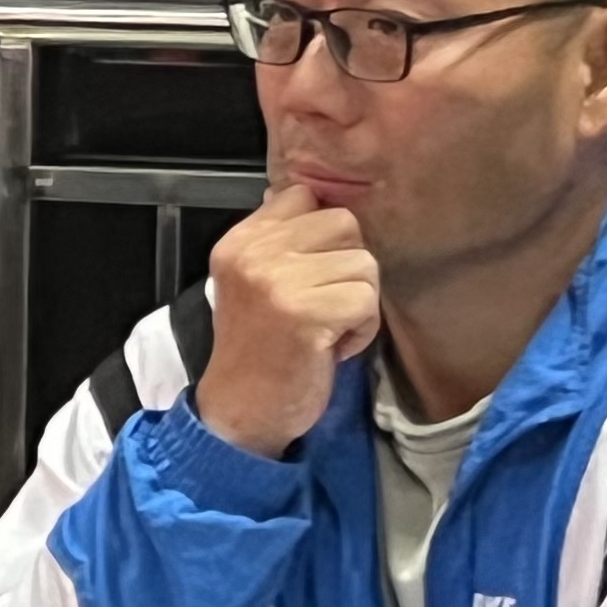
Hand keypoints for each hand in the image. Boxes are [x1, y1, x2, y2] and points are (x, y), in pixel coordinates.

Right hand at [191, 185, 381, 457]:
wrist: (242, 410)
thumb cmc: (261, 348)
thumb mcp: (255, 280)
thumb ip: (281, 241)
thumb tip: (323, 201)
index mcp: (238, 241)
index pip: (304, 196)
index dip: (323, 234)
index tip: (310, 271)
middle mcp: (252, 254)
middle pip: (345, 223)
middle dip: (348, 265)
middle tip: (321, 304)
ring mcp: (276, 281)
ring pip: (364, 263)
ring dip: (358, 302)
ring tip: (324, 328)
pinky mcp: (305, 313)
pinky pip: (367, 300)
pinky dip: (361, 330)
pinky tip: (331, 346)